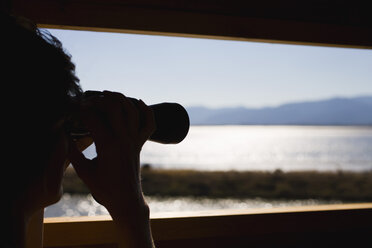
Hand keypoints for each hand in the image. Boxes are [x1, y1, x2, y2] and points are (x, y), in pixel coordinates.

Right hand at [68, 91, 155, 246]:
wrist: (125, 199)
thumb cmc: (103, 188)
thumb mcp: (83, 171)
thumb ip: (73, 152)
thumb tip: (64, 135)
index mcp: (107, 145)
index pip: (93, 117)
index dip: (81, 110)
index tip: (72, 109)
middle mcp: (123, 139)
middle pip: (114, 107)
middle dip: (100, 99)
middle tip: (89, 100)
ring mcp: (134, 140)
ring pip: (132, 111)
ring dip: (121, 99)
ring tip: (109, 94)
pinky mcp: (140, 143)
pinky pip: (149, 124)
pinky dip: (146, 111)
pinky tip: (138, 102)